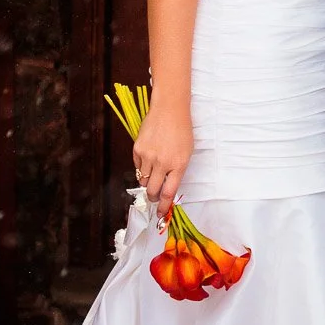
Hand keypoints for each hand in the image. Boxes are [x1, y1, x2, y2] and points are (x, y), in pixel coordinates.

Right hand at [132, 98, 193, 219]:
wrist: (170, 109)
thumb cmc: (182, 130)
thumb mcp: (187, 152)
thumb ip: (178, 171)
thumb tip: (168, 188)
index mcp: (178, 165)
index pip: (168, 194)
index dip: (163, 208)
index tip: (161, 215)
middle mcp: (162, 163)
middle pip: (153, 191)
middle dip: (153, 198)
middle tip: (155, 197)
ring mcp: (148, 156)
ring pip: (143, 180)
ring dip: (148, 181)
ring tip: (154, 171)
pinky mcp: (137, 149)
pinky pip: (137, 166)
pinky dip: (142, 167)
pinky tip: (149, 156)